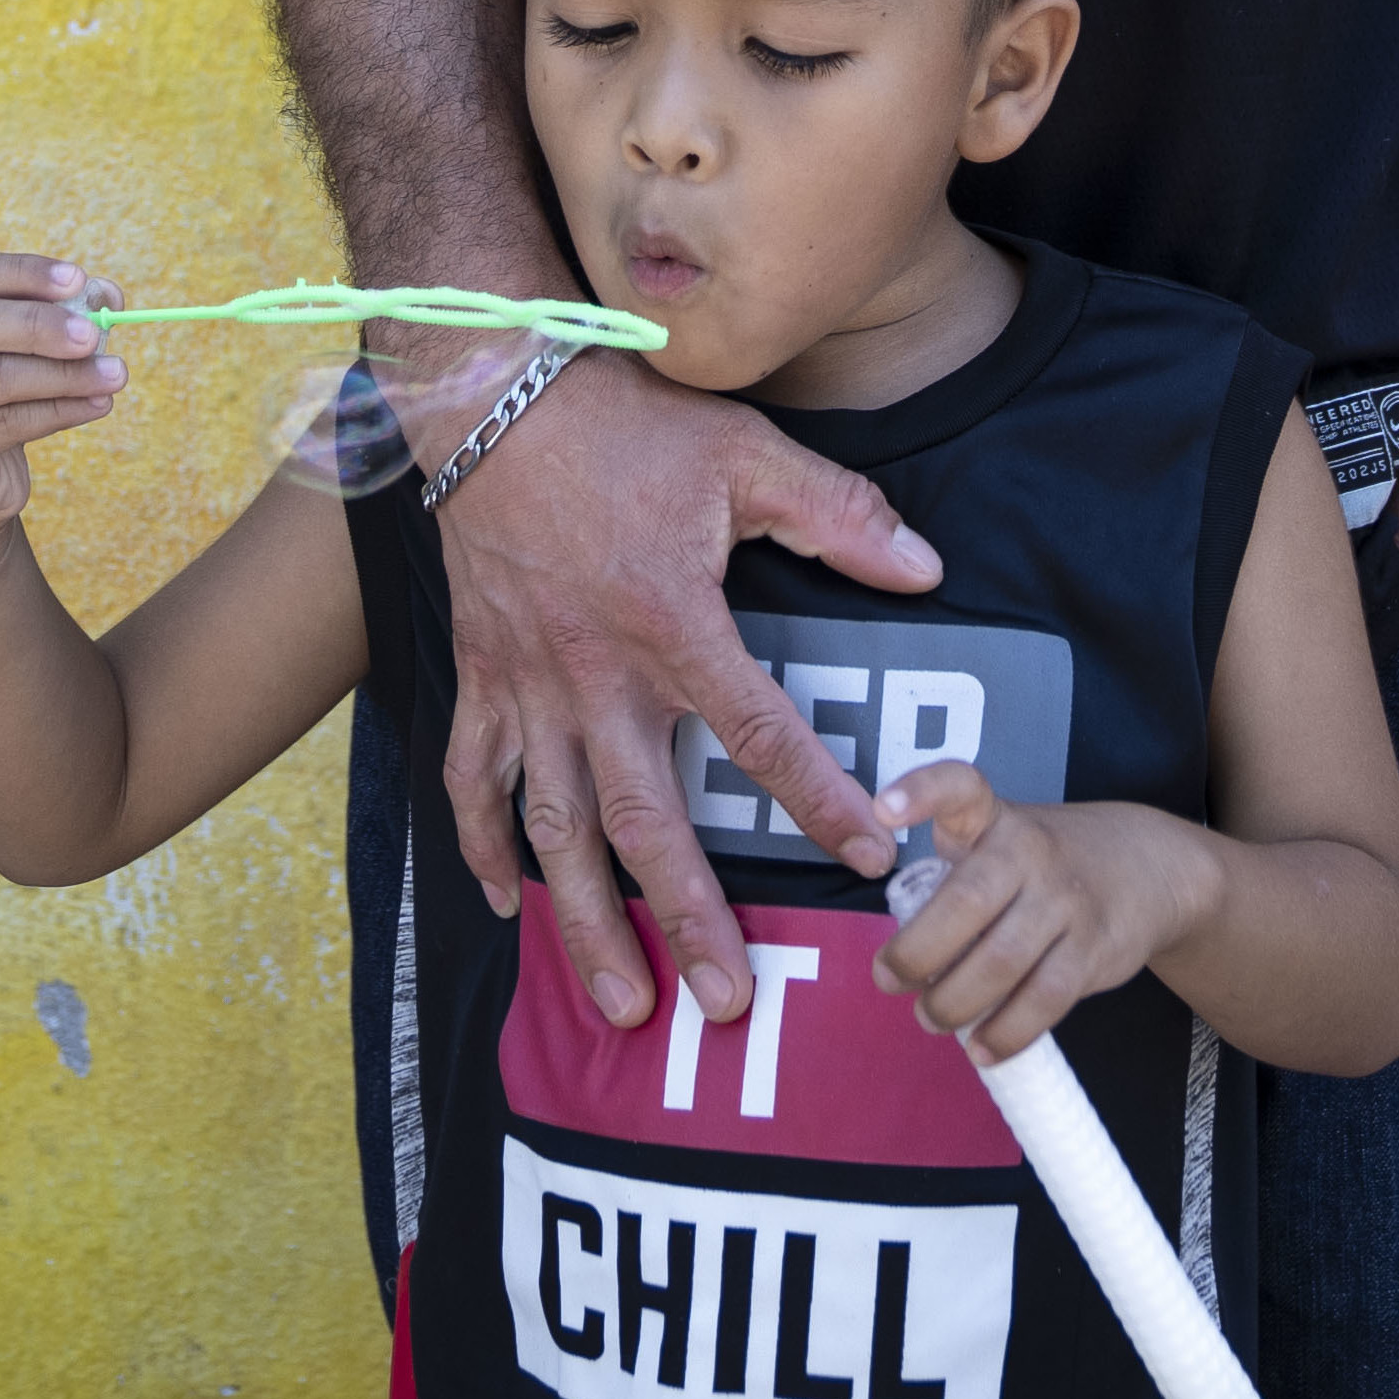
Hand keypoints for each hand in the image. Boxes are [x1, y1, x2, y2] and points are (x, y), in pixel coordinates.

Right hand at [0, 254, 125, 541]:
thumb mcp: (8, 350)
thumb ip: (49, 314)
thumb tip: (106, 295)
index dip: (24, 274)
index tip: (78, 279)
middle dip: (42, 325)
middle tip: (96, 332)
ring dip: (65, 374)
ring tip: (115, 373)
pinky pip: (7, 423)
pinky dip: (60, 410)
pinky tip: (98, 404)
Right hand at [431, 349, 942, 1032]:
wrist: (494, 395)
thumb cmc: (626, 424)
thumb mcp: (748, 454)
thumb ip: (841, 516)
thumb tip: (927, 569)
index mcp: (672, 625)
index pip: (759, 733)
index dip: (816, 799)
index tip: (864, 858)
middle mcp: (596, 676)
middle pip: (645, 822)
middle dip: (686, 919)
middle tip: (725, 1001)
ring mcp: (528, 687)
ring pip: (555, 831)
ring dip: (586, 923)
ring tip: (622, 1003)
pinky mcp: (479, 678)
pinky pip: (472, 782)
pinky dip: (483, 848)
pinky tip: (507, 905)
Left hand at [872, 768, 1203, 1065]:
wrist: (1147, 866)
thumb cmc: (1044, 862)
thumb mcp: (1000, 841)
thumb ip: (954, 881)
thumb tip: (905, 961)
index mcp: (994, 817)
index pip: (959, 788)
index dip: (921, 793)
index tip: (884, 810)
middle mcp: (1029, 851)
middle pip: (965, 904)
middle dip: (916, 953)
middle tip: (889, 979)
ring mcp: (1066, 901)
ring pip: (1001, 963)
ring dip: (954, 1002)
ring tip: (930, 1017)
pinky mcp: (1094, 950)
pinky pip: (1043, 1000)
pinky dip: (1006, 1032)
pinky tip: (982, 1048)